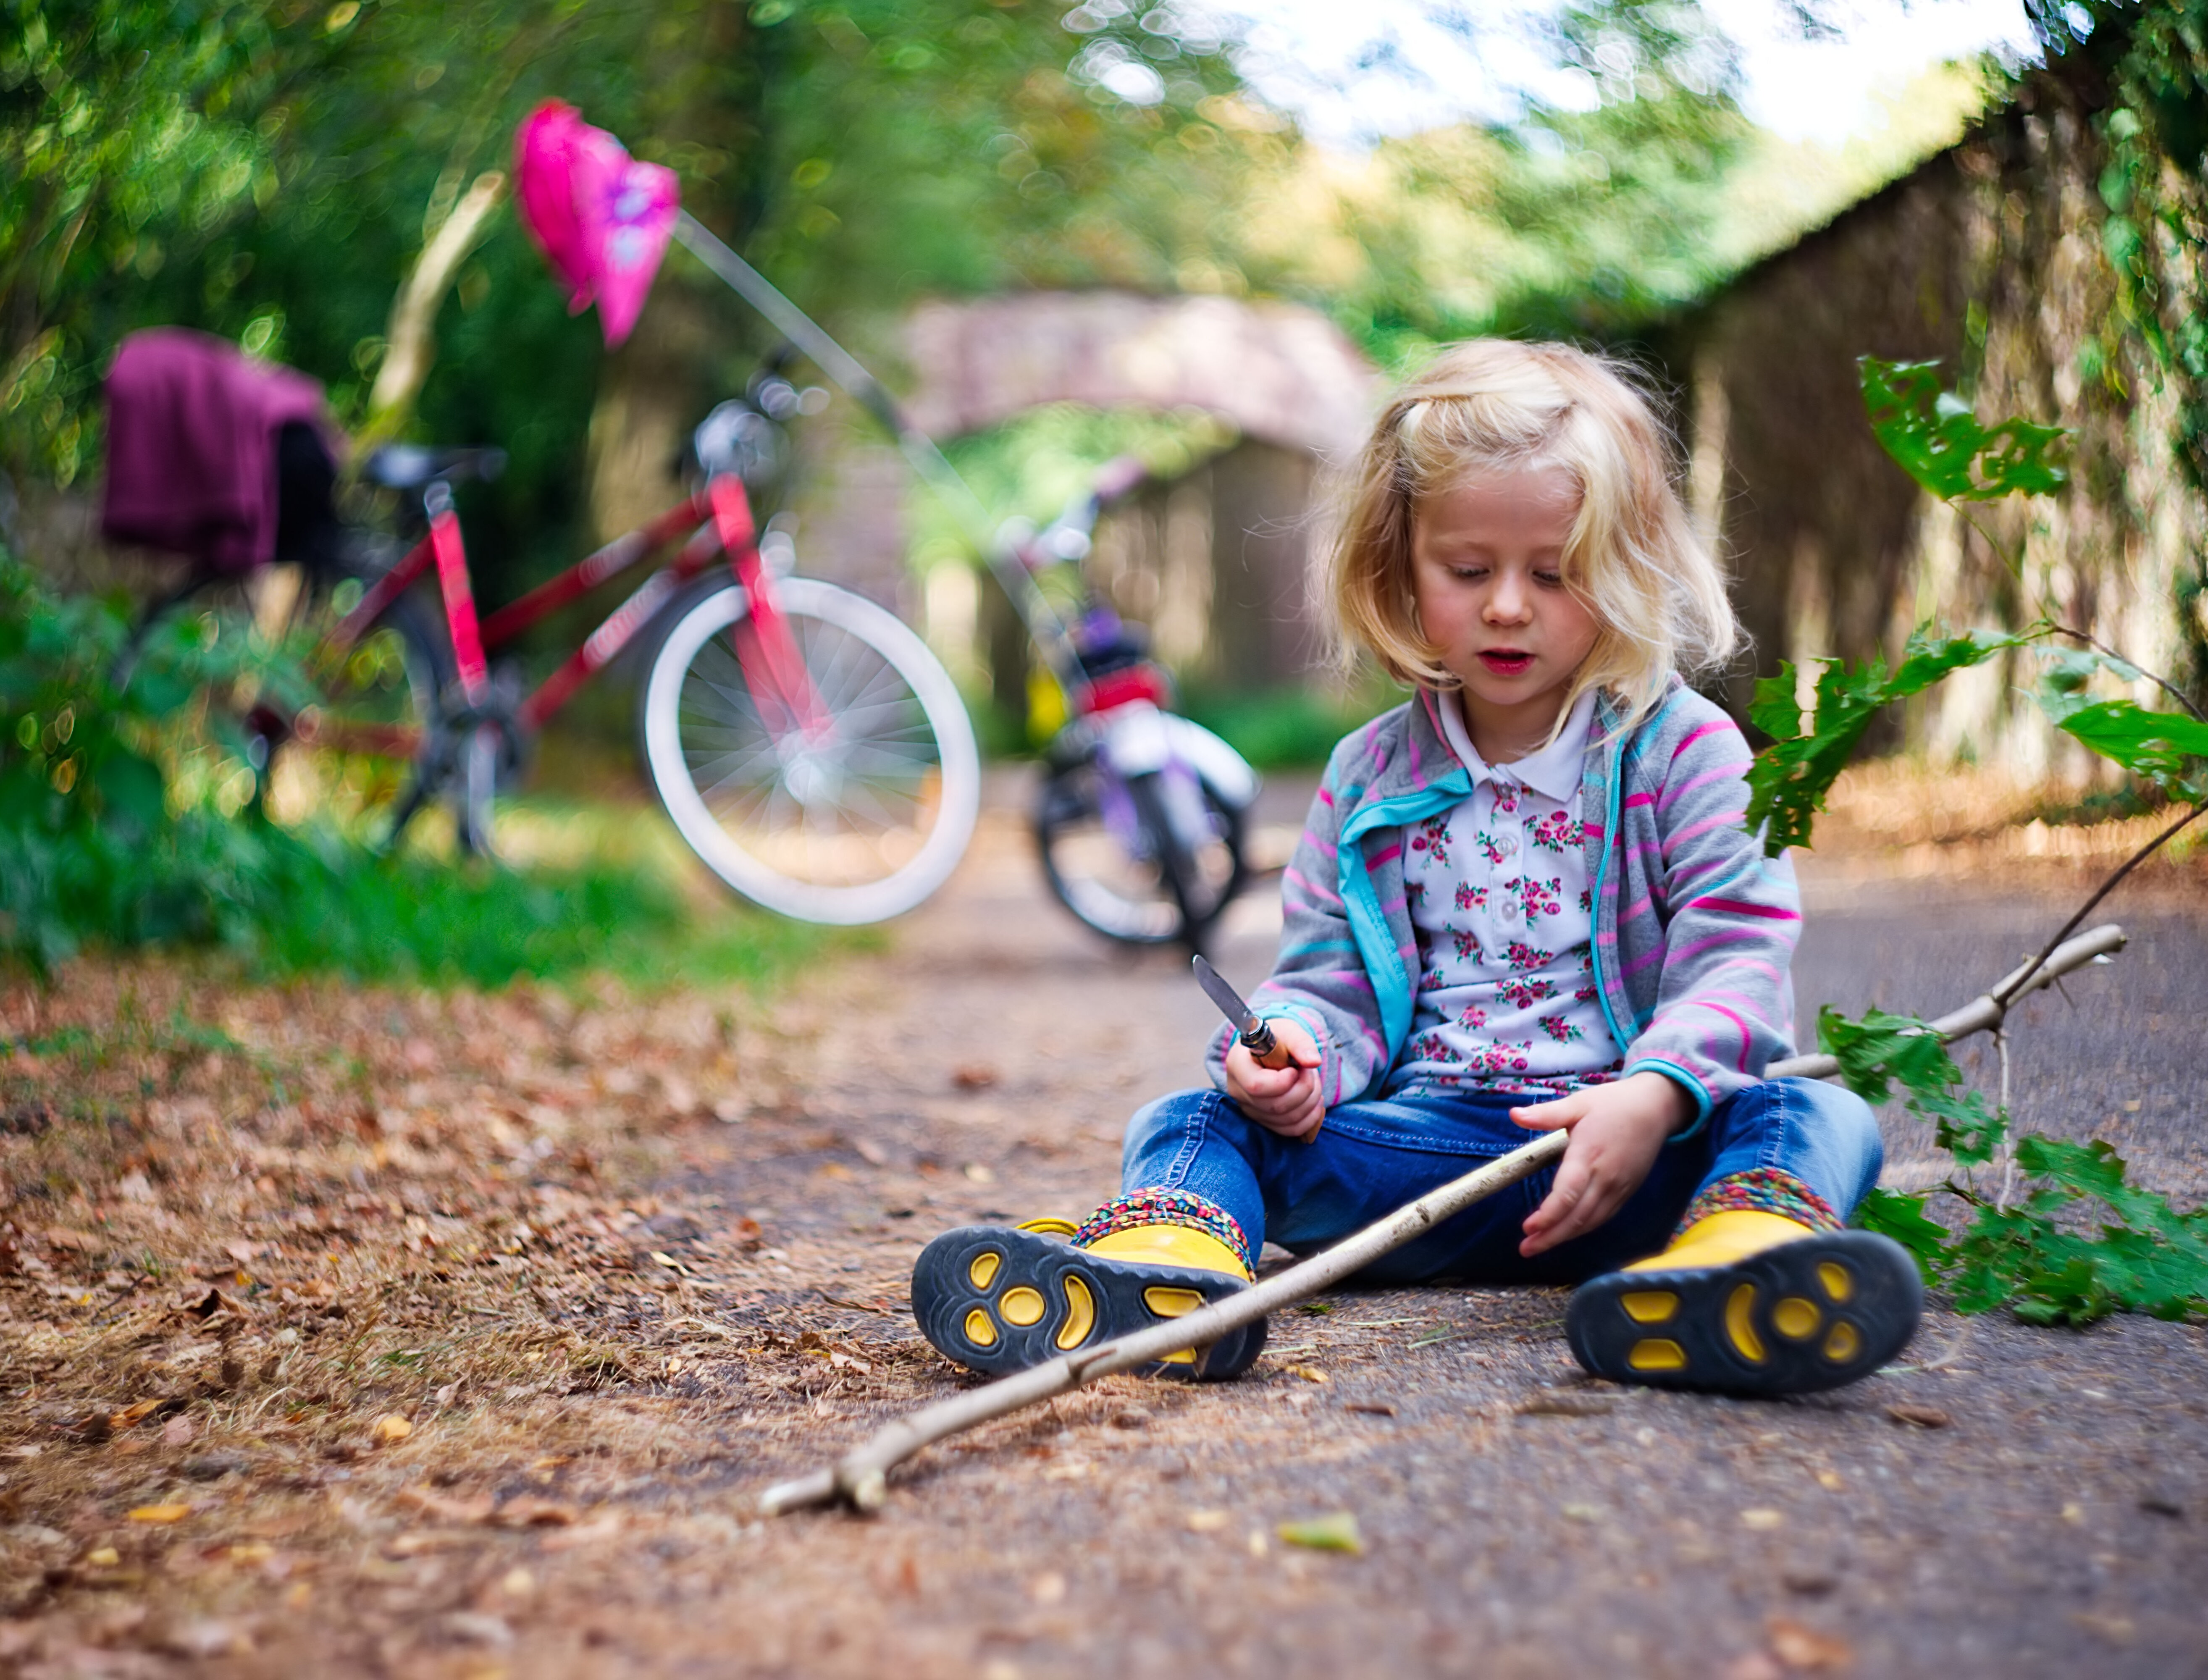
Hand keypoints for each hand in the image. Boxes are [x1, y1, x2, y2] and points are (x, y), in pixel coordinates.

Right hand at [1224, 1018, 1323, 1138]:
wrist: (1272, 1050)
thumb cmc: (1278, 1039)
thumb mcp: (1289, 1031)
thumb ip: (1300, 1043)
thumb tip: (1314, 1061)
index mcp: (1238, 1065)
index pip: (1257, 1086)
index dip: (1283, 1082)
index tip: (1295, 1069)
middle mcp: (1239, 1091)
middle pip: (1275, 1106)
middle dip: (1304, 1089)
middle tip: (1309, 1071)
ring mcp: (1250, 1109)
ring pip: (1286, 1120)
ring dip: (1310, 1101)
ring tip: (1312, 1081)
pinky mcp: (1263, 1121)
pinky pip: (1290, 1130)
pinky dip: (1310, 1117)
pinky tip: (1314, 1099)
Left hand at [1511, 1071, 1691, 1256]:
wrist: (1655, 1108)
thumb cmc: (1613, 1104)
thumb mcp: (1578, 1103)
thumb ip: (1546, 1114)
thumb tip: (1514, 1115)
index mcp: (1588, 1154)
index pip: (1567, 1194)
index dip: (1548, 1215)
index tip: (1527, 1227)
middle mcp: (1605, 1177)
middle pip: (1577, 1216)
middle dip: (1550, 1236)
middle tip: (1526, 1249)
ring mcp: (1618, 1187)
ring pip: (1591, 1221)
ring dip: (1565, 1237)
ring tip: (1539, 1246)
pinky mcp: (1626, 1191)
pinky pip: (1603, 1216)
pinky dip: (1583, 1228)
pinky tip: (1567, 1233)